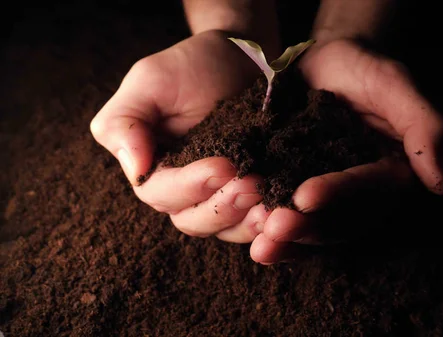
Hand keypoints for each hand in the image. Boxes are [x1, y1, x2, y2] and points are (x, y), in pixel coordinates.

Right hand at [90, 30, 270, 242]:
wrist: (242, 56)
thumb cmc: (192, 64)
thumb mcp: (150, 81)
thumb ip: (125, 122)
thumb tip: (134, 169)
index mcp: (154, 167)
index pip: (160, 193)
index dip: (190, 186)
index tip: (223, 166)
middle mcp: (184, 189)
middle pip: (193, 219)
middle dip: (223, 207)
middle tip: (253, 183)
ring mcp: (220, 195)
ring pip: (225, 228)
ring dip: (248, 220)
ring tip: (273, 204)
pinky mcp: (252, 193)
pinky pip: (255, 218)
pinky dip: (268, 218)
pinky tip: (285, 207)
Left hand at [249, 39, 442, 263]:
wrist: (317, 64)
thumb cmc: (359, 66)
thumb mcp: (391, 82)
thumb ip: (422, 125)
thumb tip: (442, 183)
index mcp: (393, 170)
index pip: (371, 188)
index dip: (340, 194)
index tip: (305, 196)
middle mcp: (365, 193)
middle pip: (342, 221)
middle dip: (308, 228)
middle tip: (273, 228)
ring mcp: (331, 198)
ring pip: (316, 230)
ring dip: (288, 242)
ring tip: (259, 246)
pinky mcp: (300, 195)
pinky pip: (291, 221)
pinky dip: (272, 233)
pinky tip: (250, 236)